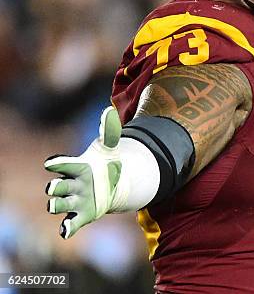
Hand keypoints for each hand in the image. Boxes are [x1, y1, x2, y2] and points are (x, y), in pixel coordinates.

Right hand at [44, 106, 122, 238]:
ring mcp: (75, 201)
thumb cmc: (105, 163)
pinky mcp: (82, 215)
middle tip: (53, 187)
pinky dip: (68, 227)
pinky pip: (71, 223)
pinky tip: (66, 231)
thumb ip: (109, 131)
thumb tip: (109, 111)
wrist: (114, 183)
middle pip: (57, 187)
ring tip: (53, 205)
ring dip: (56, 205)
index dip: (57, 164)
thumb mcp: (109, 147)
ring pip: (59, 205)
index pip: (63, 165)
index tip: (51, 163)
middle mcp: (71, 185)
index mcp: (76, 167)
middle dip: (54, 187)